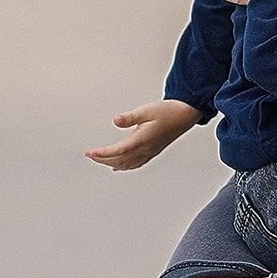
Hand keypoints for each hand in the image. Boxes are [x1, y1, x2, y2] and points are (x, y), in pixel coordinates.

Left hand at [87, 98, 202, 170]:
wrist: (186, 115)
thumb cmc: (169, 112)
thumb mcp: (147, 110)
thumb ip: (130, 117)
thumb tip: (116, 120)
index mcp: (143, 140)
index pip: (118, 150)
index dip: (102, 153)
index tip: (90, 153)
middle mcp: (146, 149)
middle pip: (120, 160)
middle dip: (103, 159)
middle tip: (90, 155)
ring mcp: (149, 152)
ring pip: (127, 164)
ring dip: (111, 164)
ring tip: (100, 160)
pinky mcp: (153, 151)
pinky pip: (135, 164)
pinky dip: (124, 167)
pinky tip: (119, 167)